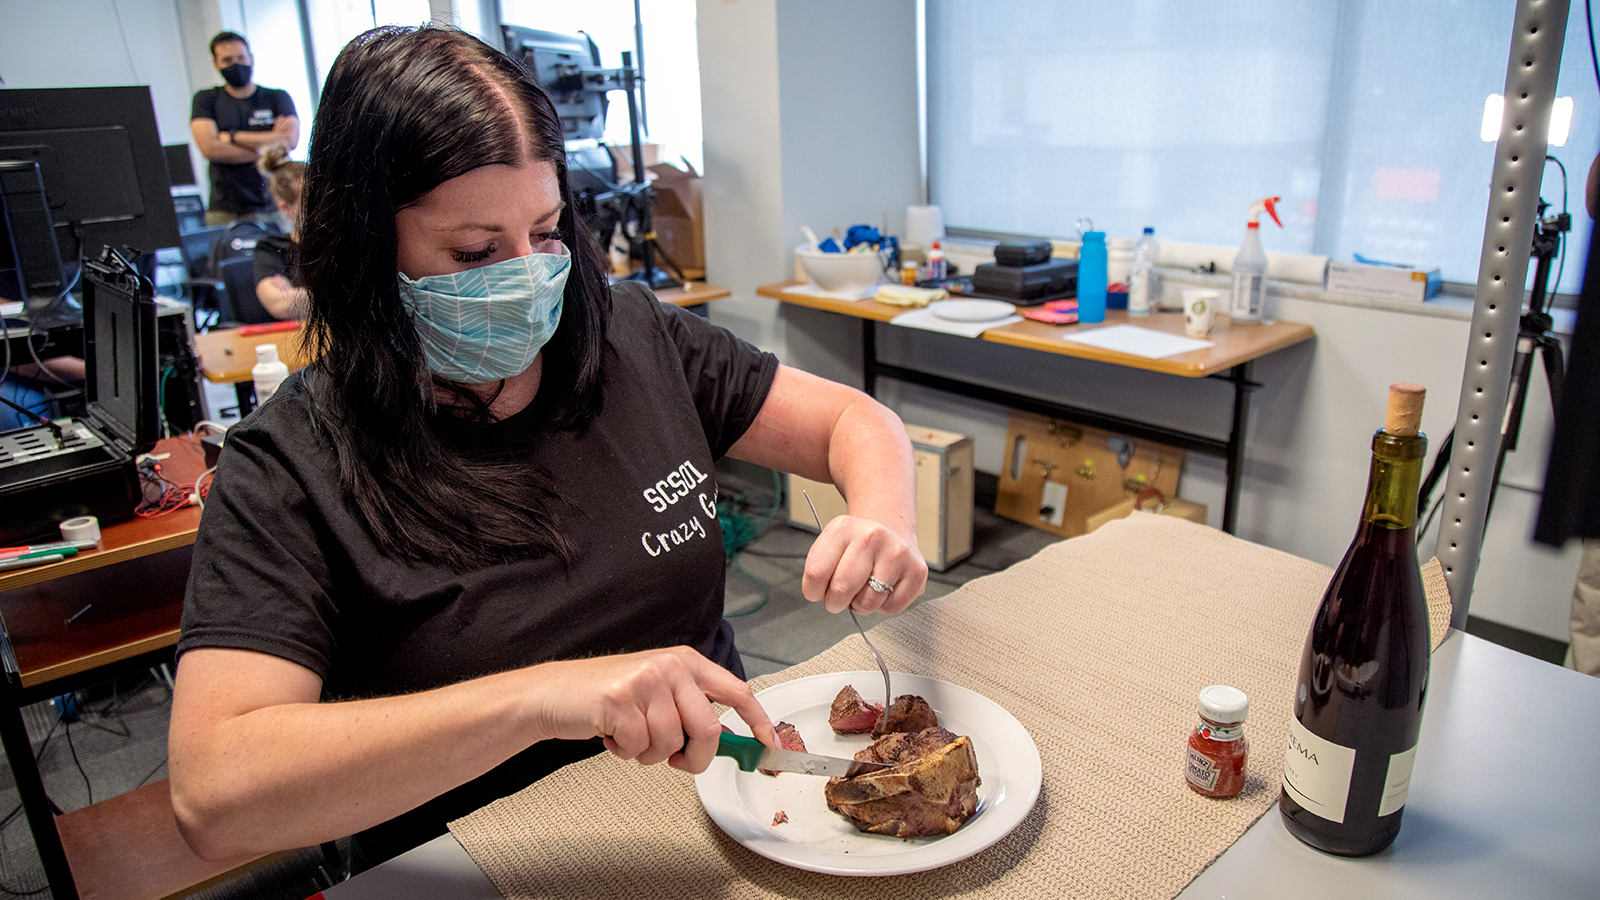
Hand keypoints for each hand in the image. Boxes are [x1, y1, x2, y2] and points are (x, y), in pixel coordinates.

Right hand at [526, 647, 774, 773]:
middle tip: (673, 759)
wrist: (553, 694)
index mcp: (686, 662)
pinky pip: (641, 748)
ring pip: (672, 743)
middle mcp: (670, 666)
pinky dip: (627, 752)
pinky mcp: (621, 699)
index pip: (736, 691)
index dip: (758, 720)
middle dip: (694, 757)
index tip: (770, 744)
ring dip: (651, 754)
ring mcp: (646, 680)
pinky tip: (612, 734)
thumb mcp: (658, 692)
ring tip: (630, 735)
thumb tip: (733, 742)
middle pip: (708, 728)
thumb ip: (692, 709)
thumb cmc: (608, 698)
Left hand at [802, 515, 927, 614]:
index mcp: (843, 527)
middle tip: (838, 597)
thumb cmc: (856, 548)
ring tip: (863, 589)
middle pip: (841, 589)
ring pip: (867, 602)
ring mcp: (897, 552)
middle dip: (835, 602)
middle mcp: (872, 535)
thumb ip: (819, 570)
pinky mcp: (916, 570)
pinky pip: (891, 607)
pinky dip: (883, 606)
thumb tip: (818, 595)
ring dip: (861, 605)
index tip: (817, 592)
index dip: (813, 592)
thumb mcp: (831, 547)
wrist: (891, 534)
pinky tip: (884, 589)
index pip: (815, 572)